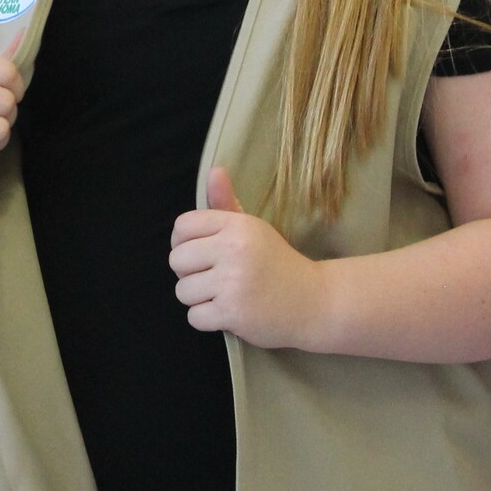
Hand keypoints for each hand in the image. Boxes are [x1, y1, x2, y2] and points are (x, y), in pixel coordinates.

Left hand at [169, 167, 321, 347]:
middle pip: (177, 260)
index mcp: (236, 226)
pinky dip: (207, 319)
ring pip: (182, 291)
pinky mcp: (233, 313)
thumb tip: (214, 170)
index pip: (182, 227)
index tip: (202, 253)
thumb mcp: (253, 228)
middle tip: (214, 276)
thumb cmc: (276, 262)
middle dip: (190, 272)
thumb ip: (227, 202)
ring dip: (199, 298)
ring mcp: (232, 283)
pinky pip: (194, 317)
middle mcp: (233, 250)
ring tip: (223, 295)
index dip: (185, 242)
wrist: (314, 301)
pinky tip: (228, 312)